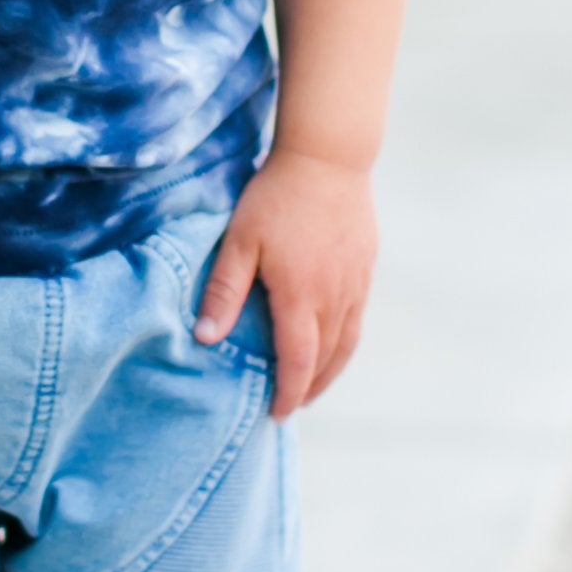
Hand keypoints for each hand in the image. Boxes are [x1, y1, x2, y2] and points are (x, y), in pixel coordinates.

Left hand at [194, 150, 378, 419]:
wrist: (328, 157)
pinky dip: (345, 342)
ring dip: (331, 371)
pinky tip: (332, 342)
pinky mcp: (366, 268)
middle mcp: (335, 296)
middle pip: (327, 359)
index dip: (289, 392)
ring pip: (348, 342)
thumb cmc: (276, 197)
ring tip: (312, 386)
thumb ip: (224, 291)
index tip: (279, 413)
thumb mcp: (240, 241)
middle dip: (309, 388)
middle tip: (292, 406)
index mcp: (301, 295)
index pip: (298, 361)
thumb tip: (206, 338)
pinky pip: (358, 318)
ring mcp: (356, 283)